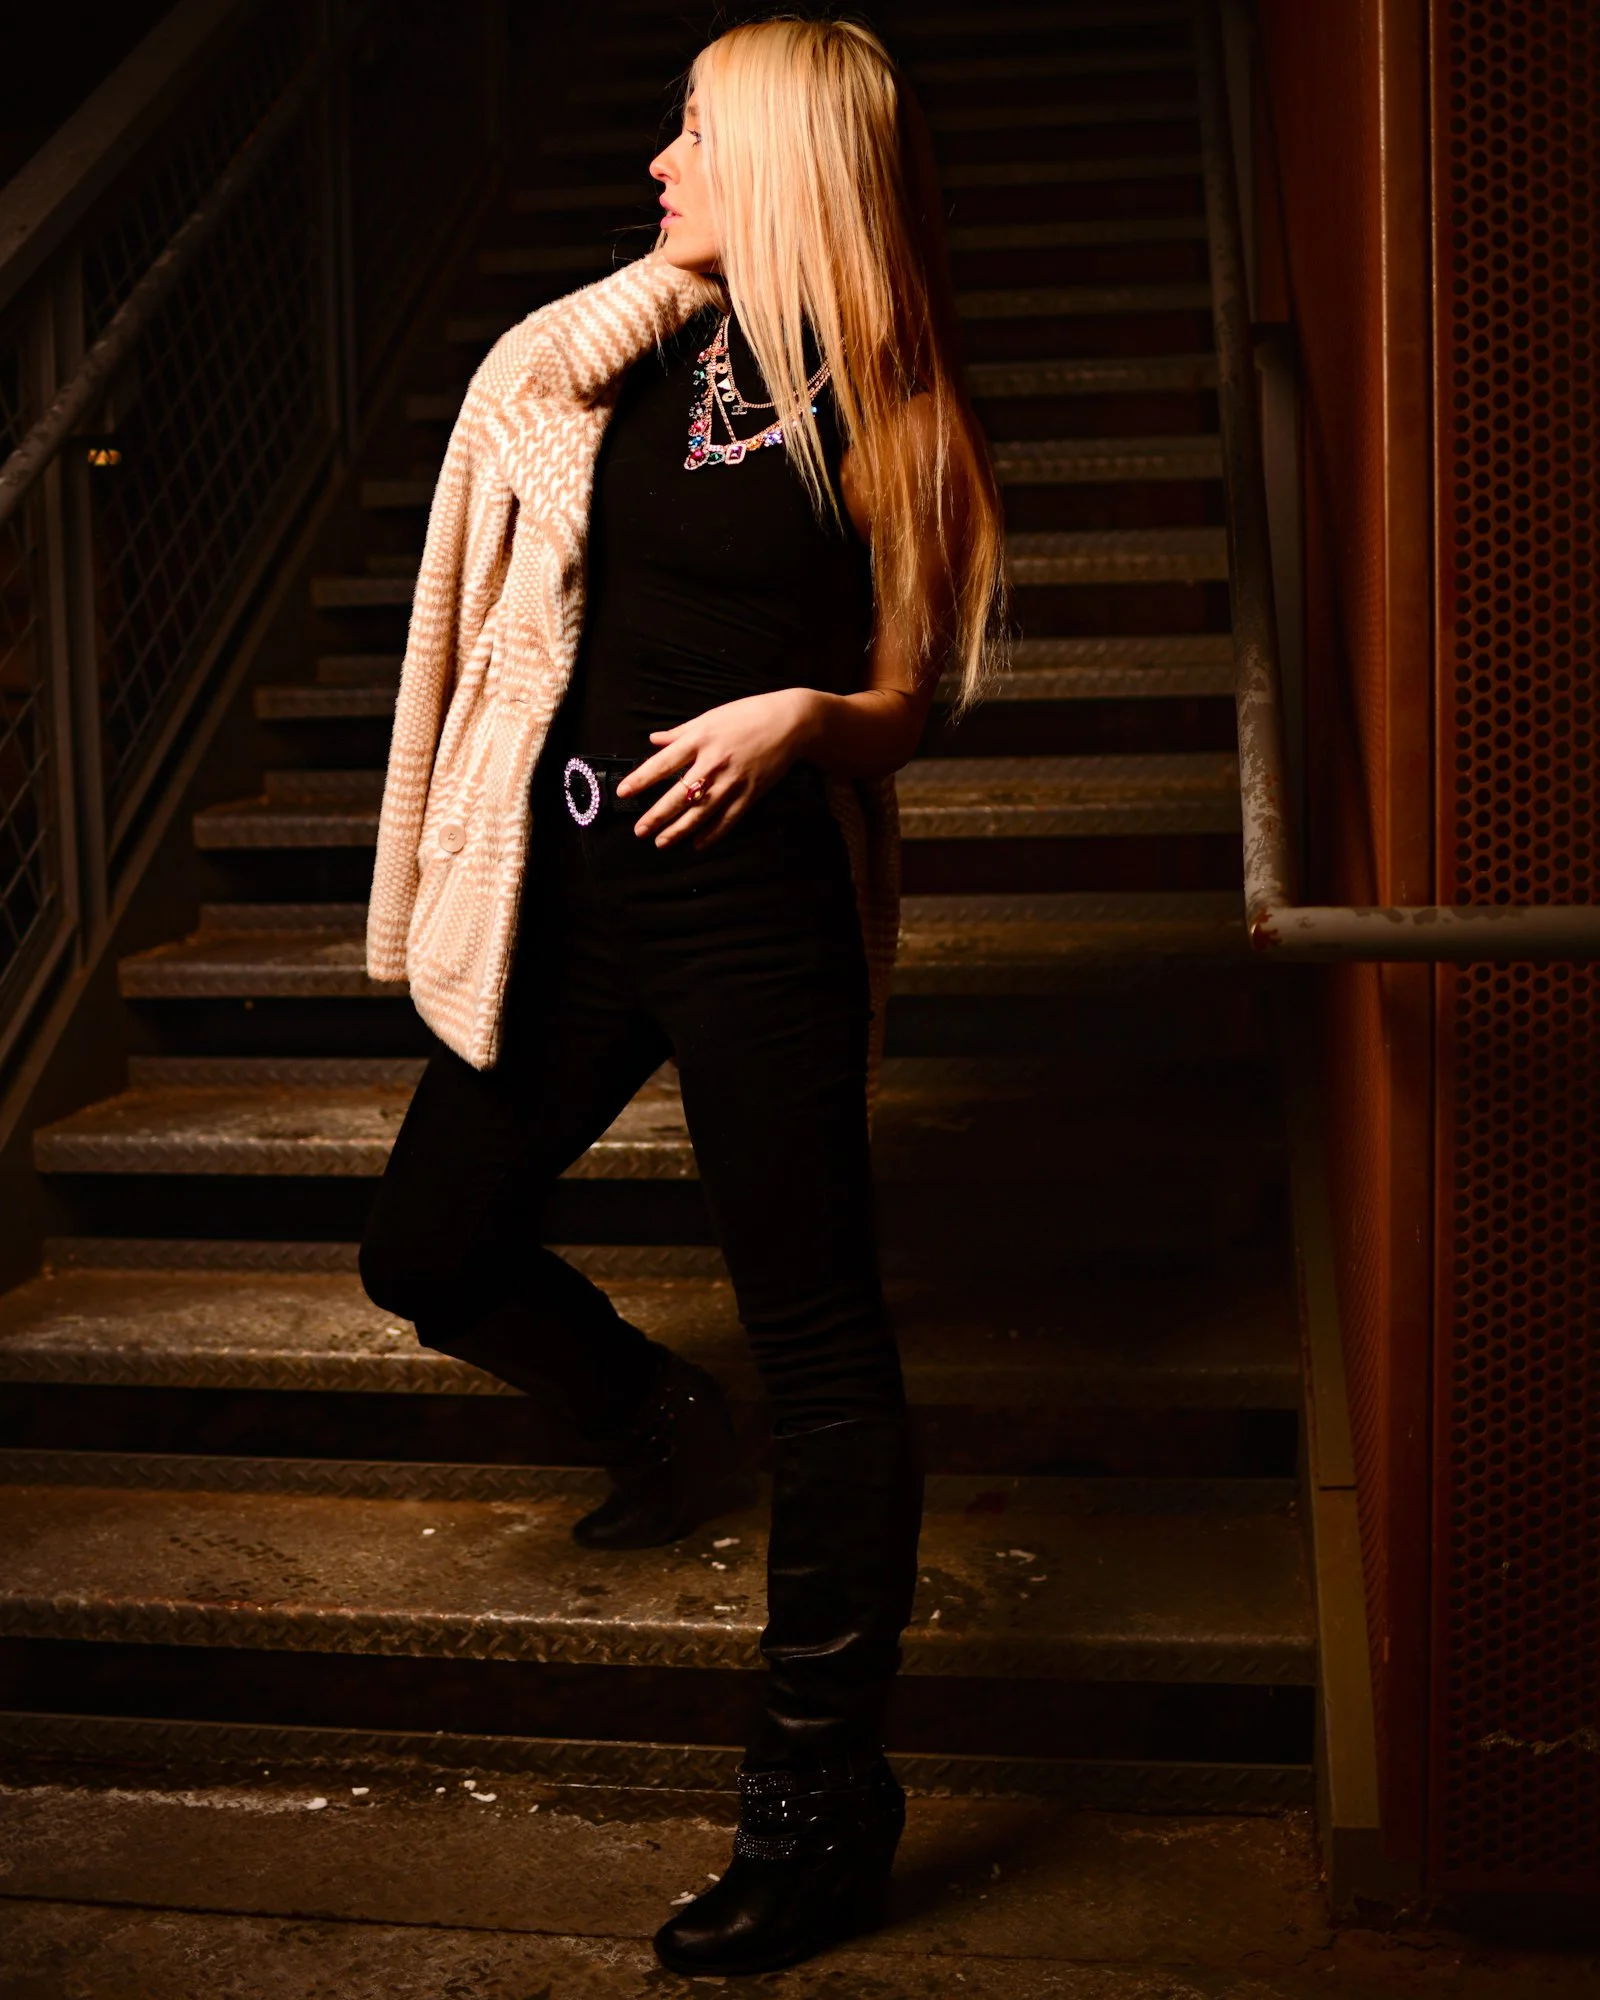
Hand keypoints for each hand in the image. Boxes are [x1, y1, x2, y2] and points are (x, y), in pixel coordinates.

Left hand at [616, 688, 820, 847]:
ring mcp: (732, 781)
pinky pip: (728, 819)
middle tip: (640, 831)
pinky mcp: (750, 794)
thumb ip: (680, 732)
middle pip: (678, 795)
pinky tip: (697, 843)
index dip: (641, 780)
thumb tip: (654, 740)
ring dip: (679, 830)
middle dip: (656, 816)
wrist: (790, 723)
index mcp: (700, 740)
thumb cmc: (748, 715)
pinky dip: (712, 834)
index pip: (662, 763)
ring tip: (661, 843)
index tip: (624, 792)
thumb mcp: (710, 717)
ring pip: (701, 812)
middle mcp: (713, 763)